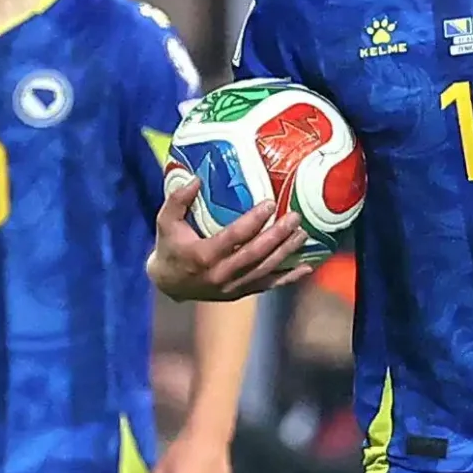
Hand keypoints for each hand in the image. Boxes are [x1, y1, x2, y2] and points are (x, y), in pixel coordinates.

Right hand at [148, 175, 309, 302]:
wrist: (169, 284)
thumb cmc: (170, 246)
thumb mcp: (165, 221)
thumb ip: (178, 200)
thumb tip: (196, 179)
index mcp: (204, 255)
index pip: (234, 237)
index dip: (254, 220)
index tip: (270, 203)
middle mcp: (221, 274)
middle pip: (255, 254)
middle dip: (278, 236)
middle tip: (295, 217)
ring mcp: (232, 287)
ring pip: (265, 270)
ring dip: (286, 253)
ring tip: (303, 234)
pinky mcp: (240, 293)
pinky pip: (268, 286)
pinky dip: (288, 278)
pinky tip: (306, 267)